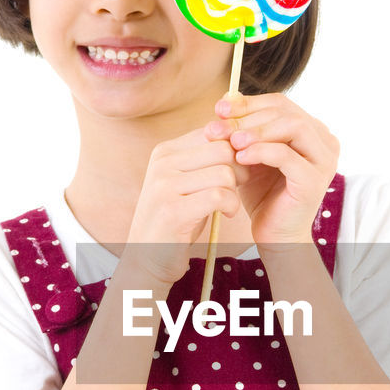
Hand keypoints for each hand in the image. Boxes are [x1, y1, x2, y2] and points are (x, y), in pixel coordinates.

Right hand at [125, 127, 244, 286]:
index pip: (213, 132)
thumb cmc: (177, 220)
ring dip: (235, 191)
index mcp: (164, 151)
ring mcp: (164, 186)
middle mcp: (162, 163)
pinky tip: (227, 215)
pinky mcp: (172, 211)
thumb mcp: (188, 182)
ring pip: (224, 172)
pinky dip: (232, 206)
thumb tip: (241, 136)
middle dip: (240, 168)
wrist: (148, 258)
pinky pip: (220, 196)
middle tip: (237, 188)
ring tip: (228, 204)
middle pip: (222, 149)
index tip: (238, 170)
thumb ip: (206, 160)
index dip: (235, 149)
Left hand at [205, 92, 339, 246]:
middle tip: (217, 127)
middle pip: (285, 111)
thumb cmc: (262, 194)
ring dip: (257, 131)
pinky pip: (287, 155)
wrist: (274, 235)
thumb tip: (225, 99)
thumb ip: (243, 128)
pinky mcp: (315, 181)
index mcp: (312, 131)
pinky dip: (262, 151)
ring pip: (292, 127)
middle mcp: (324, 142)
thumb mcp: (249, 154)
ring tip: (231, 141)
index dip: (248, 103)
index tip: (218, 110)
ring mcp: (324, 160)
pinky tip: (241, 157)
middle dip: (247, 117)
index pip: (280, 104)